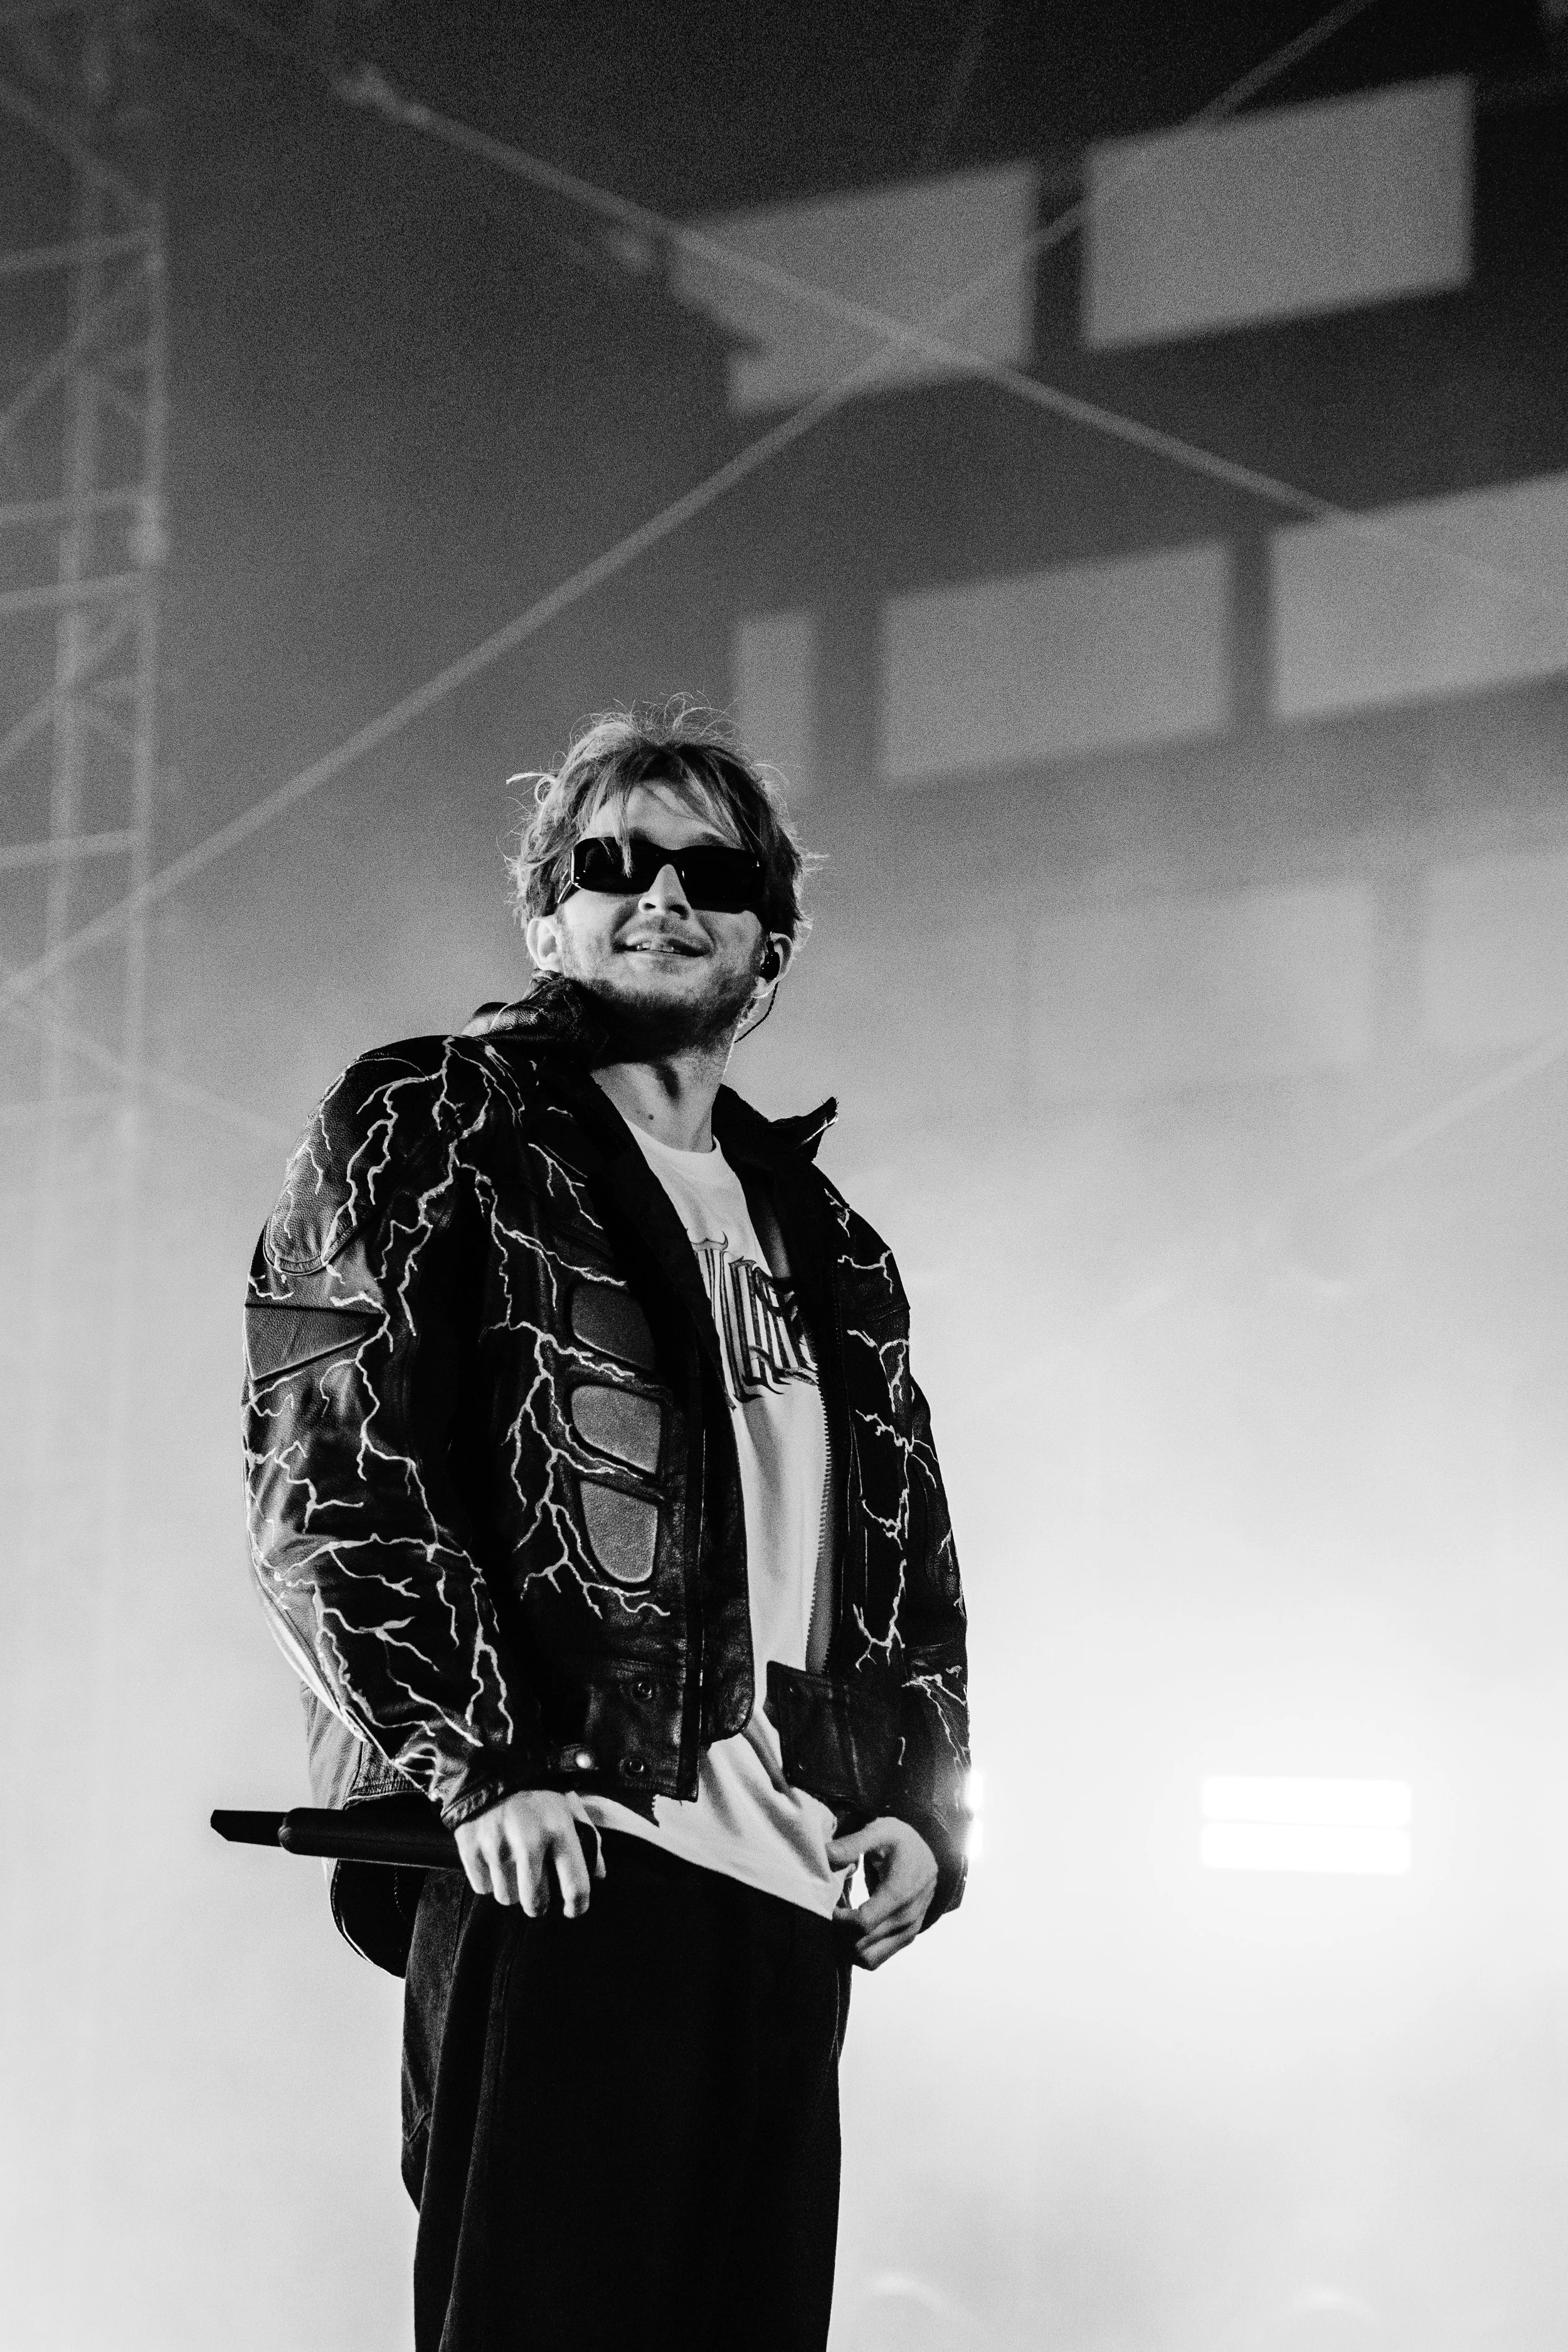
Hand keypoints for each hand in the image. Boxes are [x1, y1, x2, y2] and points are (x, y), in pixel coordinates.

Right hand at [454, 1789, 605, 1916]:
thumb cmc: (536, 1790)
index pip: (575, 1886)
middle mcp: (529, 1841)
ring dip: (512, 1889)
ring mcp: (497, 1846)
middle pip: (535, 1902)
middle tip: (537, 1891)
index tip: (573, 1910)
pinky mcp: (471, 1848)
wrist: (491, 1766)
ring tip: (513, 1867)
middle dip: (538, 1902)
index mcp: (558, 1830)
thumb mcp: (569, 1805)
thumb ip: (588, 1838)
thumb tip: (599, 1874)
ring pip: (508, 1897)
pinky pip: (483, 1887)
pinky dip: (489, 1879)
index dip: (577, 1906)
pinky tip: (494, 1859)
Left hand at [826, 1816, 937, 1969]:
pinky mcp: (905, 1939)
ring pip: (867, 1959)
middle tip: (831, 1911)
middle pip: (861, 1944)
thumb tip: (826, 1855)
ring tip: (840, 1921)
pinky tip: (850, 1929)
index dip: (839, 1919)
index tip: (831, 1904)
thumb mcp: (880, 1831)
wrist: (929, 1855)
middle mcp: (907, 1918)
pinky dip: (857, 1950)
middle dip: (838, 1931)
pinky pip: (875, 1959)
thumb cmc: (902, 1842)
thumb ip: (853, 1844)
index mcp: (900, 1893)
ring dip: (845, 1945)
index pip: (863, 1922)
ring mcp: (908, 1932)